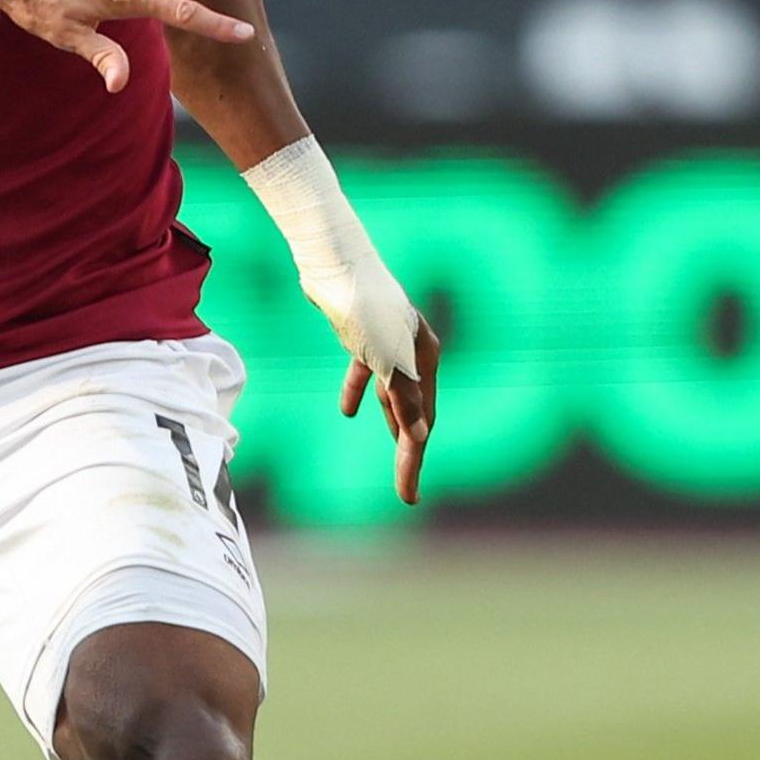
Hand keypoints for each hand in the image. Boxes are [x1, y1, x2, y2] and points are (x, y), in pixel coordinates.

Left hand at [330, 293, 440, 506]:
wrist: (334, 262)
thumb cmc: (365, 309)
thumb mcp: (386, 360)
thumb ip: (403, 398)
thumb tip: (418, 440)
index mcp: (426, 359)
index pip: (423, 422)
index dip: (413, 461)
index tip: (408, 497)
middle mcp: (413, 353)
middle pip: (413, 412)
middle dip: (409, 451)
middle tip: (406, 489)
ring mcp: (388, 344)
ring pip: (393, 394)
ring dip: (392, 422)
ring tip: (396, 451)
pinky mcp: (362, 336)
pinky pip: (366, 373)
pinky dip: (359, 392)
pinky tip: (349, 412)